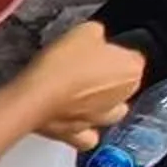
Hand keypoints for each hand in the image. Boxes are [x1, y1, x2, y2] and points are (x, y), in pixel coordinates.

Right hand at [23, 22, 145, 149]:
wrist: (34, 96)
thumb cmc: (62, 65)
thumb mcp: (85, 30)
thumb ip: (97, 34)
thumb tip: (95, 38)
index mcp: (131, 70)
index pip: (131, 56)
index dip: (112, 51)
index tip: (95, 49)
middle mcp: (122, 98)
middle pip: (123, 85)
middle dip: (108, 77)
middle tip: (83, 67)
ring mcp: (101, 120)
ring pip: (111, 111)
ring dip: (100, 103)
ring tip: (78, 92)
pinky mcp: (78, 136)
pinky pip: (88, 135)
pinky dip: (84, 129)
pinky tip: (73, 117)